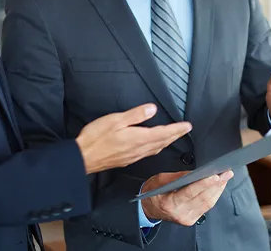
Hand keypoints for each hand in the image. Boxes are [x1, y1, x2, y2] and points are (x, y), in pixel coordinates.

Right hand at [75, 104, 191, 172]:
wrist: (83, 158)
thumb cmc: (96, 138)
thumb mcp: (115, 120)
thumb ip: (136, 115)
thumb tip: (152, 109)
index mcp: (138, 138)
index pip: (163, 133)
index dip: (177, 129)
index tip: (187, 126)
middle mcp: (139, 149)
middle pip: (163, 142)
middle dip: (176, 135)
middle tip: (186, 130)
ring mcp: (134, 156)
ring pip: (156, 148)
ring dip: (168, 142)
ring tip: (174, 136)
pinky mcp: (128, 159)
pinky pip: (148, 153)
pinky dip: (157, 147)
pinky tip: (155, 146)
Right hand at [141, 170, 233, 225]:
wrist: (148, 207)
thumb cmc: (153, 192)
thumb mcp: (160, 179)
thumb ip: (178, 176)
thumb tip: (195, 172)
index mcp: (170, 202)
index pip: (190, 192)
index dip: (204, 184)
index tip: (215, 176)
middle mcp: (180, 213)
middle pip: (203, 199)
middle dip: (217, 185)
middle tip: (226, 173)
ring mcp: (187, 218)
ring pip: (207, 204)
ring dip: (218, 190)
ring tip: (225, 178)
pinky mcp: (191, 220)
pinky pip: (206, 207)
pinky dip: (213, 196)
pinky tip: (218, 187)